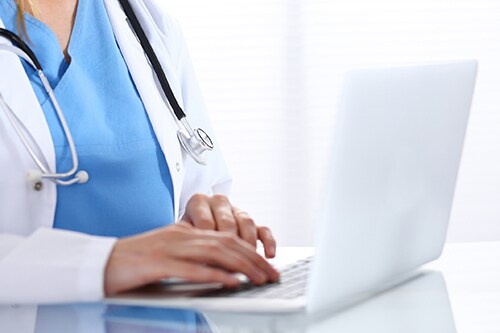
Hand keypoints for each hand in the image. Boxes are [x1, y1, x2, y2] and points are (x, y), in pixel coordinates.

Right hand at [104, 222, 279, 295]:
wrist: (100, 262)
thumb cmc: (135, 262)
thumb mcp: (169, 254)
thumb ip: (193, 257)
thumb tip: (222, 270)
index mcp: (186, 231)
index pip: (226, 238)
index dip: (250, 251)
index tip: (267, 265)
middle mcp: (182, 235)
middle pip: (227, 243)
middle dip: (254, 259)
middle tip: (272, 274)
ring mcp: (170, 248)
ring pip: (215, 253)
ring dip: (242, 267)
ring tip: (260, 279)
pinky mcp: (158, 263)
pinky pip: (192, 269)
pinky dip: (214, 275)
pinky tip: (231, 282)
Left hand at [182, 194, 275, 257]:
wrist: (189, 230)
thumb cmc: (184, 235)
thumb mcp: (181, 237)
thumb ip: (189, 245)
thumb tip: (200, 266)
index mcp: (198, 202)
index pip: (206, 222)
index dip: (207, 246)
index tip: (209, 264)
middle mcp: (218, 202)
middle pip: (228, 223)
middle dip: (230, 248)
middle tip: (229, 268)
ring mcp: (236, 210)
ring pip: (247, 223)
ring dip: (248, 246)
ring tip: (248, 265)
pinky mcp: (249, 221)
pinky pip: (263, 228)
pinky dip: (268, 242)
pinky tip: (269, 255)